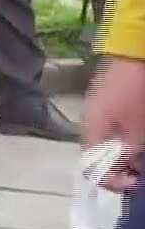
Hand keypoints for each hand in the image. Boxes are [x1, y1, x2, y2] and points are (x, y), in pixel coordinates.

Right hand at [82, 57, 144, 190]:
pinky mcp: (110, 98)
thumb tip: (123, 167)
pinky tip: (140, 133)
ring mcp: (98, 109)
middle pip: (99, 157)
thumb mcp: (139, 127)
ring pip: (108, 140)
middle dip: (120, 167)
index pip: (92, 169)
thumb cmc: (137, 90)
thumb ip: (129, 152)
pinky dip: (126, 135)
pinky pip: (114, 126)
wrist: (136, 47)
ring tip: (143, 152)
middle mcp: (89, 123)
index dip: (112, 181)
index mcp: (91, 133)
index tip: (135, 182)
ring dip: (125, 151)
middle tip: (141, 169)